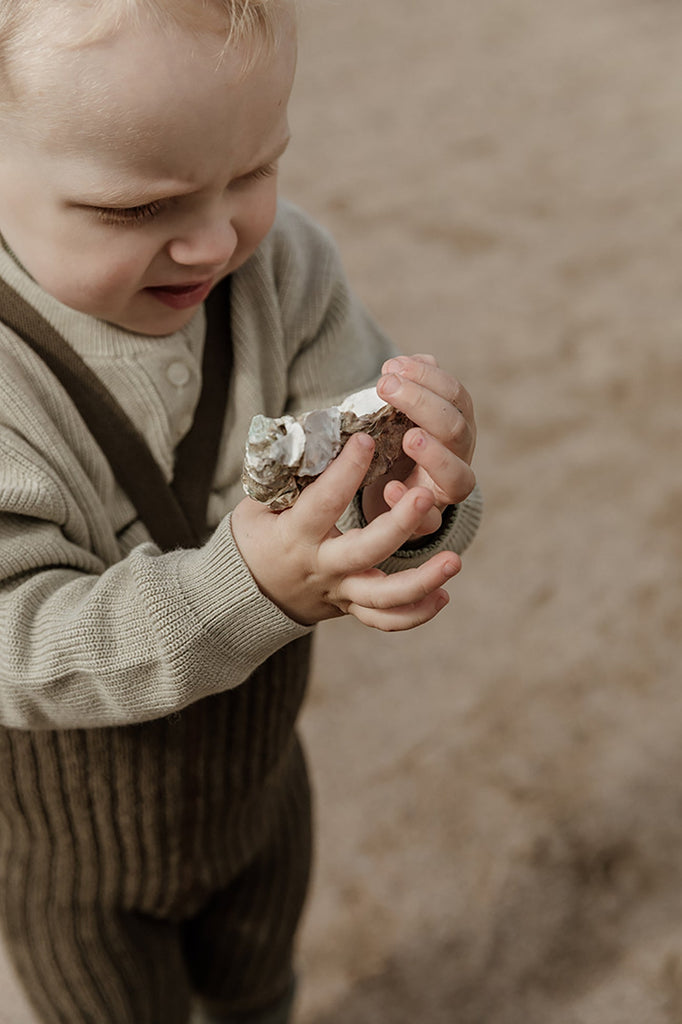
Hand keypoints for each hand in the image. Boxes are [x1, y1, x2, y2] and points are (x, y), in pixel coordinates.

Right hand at [230, 433, 460, 629]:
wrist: (245, 596)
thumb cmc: (256, 537)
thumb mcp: (258, 506)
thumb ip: (288, 479)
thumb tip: (319, 434)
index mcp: (294, 537)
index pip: (323, 502)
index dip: (346, 471)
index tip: (367, 439)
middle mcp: (321, 568)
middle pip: (365, 551)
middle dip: (398, 524)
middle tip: (426, 494)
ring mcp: (339, 592)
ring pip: (384, 596)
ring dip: (422, 581)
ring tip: (454, 560)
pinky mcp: (350, 608)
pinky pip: (386, 619)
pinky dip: (416, 613)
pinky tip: (443, 596)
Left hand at [362, 354, 476, 536]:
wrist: (389, 496)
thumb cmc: (396, 446)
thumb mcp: (399, 415)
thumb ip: (407, 388)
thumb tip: (413, 360)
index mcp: (456, 425)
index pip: (455, 395)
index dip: (428, 378)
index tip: (393, 366)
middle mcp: (459, 456)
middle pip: (456, 429)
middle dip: (423, 405)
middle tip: (387, 388)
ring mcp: (447, 491)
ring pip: (459, 477)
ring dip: (437, 456)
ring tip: (410, 438)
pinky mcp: (427, 522)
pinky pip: (428, 519)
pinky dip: (411, 503)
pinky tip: (391, 488)